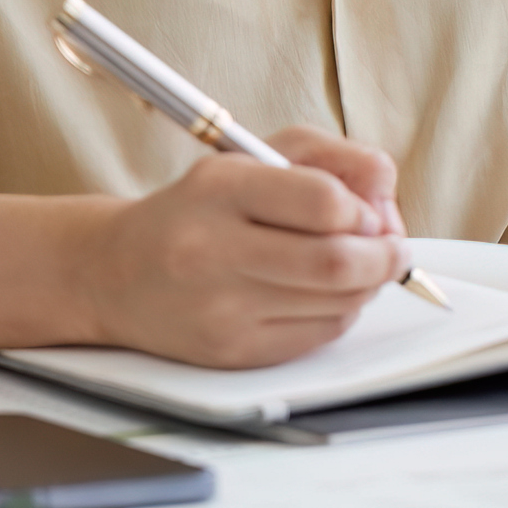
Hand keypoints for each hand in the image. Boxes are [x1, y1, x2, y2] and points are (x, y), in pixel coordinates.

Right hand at [65, 126, 409, 366]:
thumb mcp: (254, 156)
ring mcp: (221, 308)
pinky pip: (317, 336)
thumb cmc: (199, 208)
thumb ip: (329, 158)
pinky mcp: (231, 352)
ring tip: (359, 266)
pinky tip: (323, 294)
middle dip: (384, 256)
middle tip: (392, 247)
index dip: (365, 210)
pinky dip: (340, 313)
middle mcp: (214, 250)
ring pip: (336, 304)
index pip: (323, 202)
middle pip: (337, 263)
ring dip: (367, 285)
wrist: (116, 273)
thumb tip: (386, 193)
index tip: (370, 211)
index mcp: (221, 189)